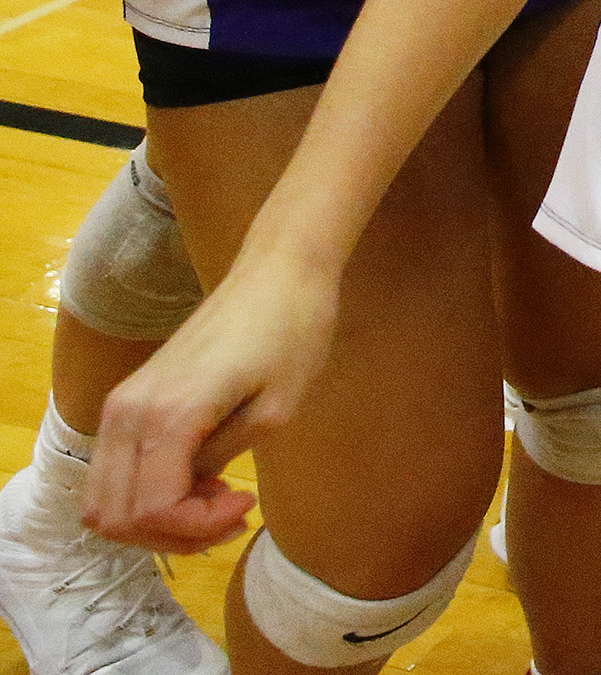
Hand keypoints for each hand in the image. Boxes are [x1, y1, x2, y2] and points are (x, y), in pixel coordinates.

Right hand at [84, 258, 338, 552]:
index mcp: (167, 416)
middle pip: (117, 516)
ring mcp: (121, 406)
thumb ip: (222, 459)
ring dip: (155, 519)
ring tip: (215, 499)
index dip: (197, 528)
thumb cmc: (293, 331)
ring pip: (105, 501)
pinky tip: (200, 480)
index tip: (246, 505)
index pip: (152, 511)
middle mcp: (127, 414)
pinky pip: (113, 472)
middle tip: (231, 513)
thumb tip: (189, 491)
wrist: (277, 271)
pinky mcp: (128, 399)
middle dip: (174, 533)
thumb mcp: (276, 408)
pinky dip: (145, 493)